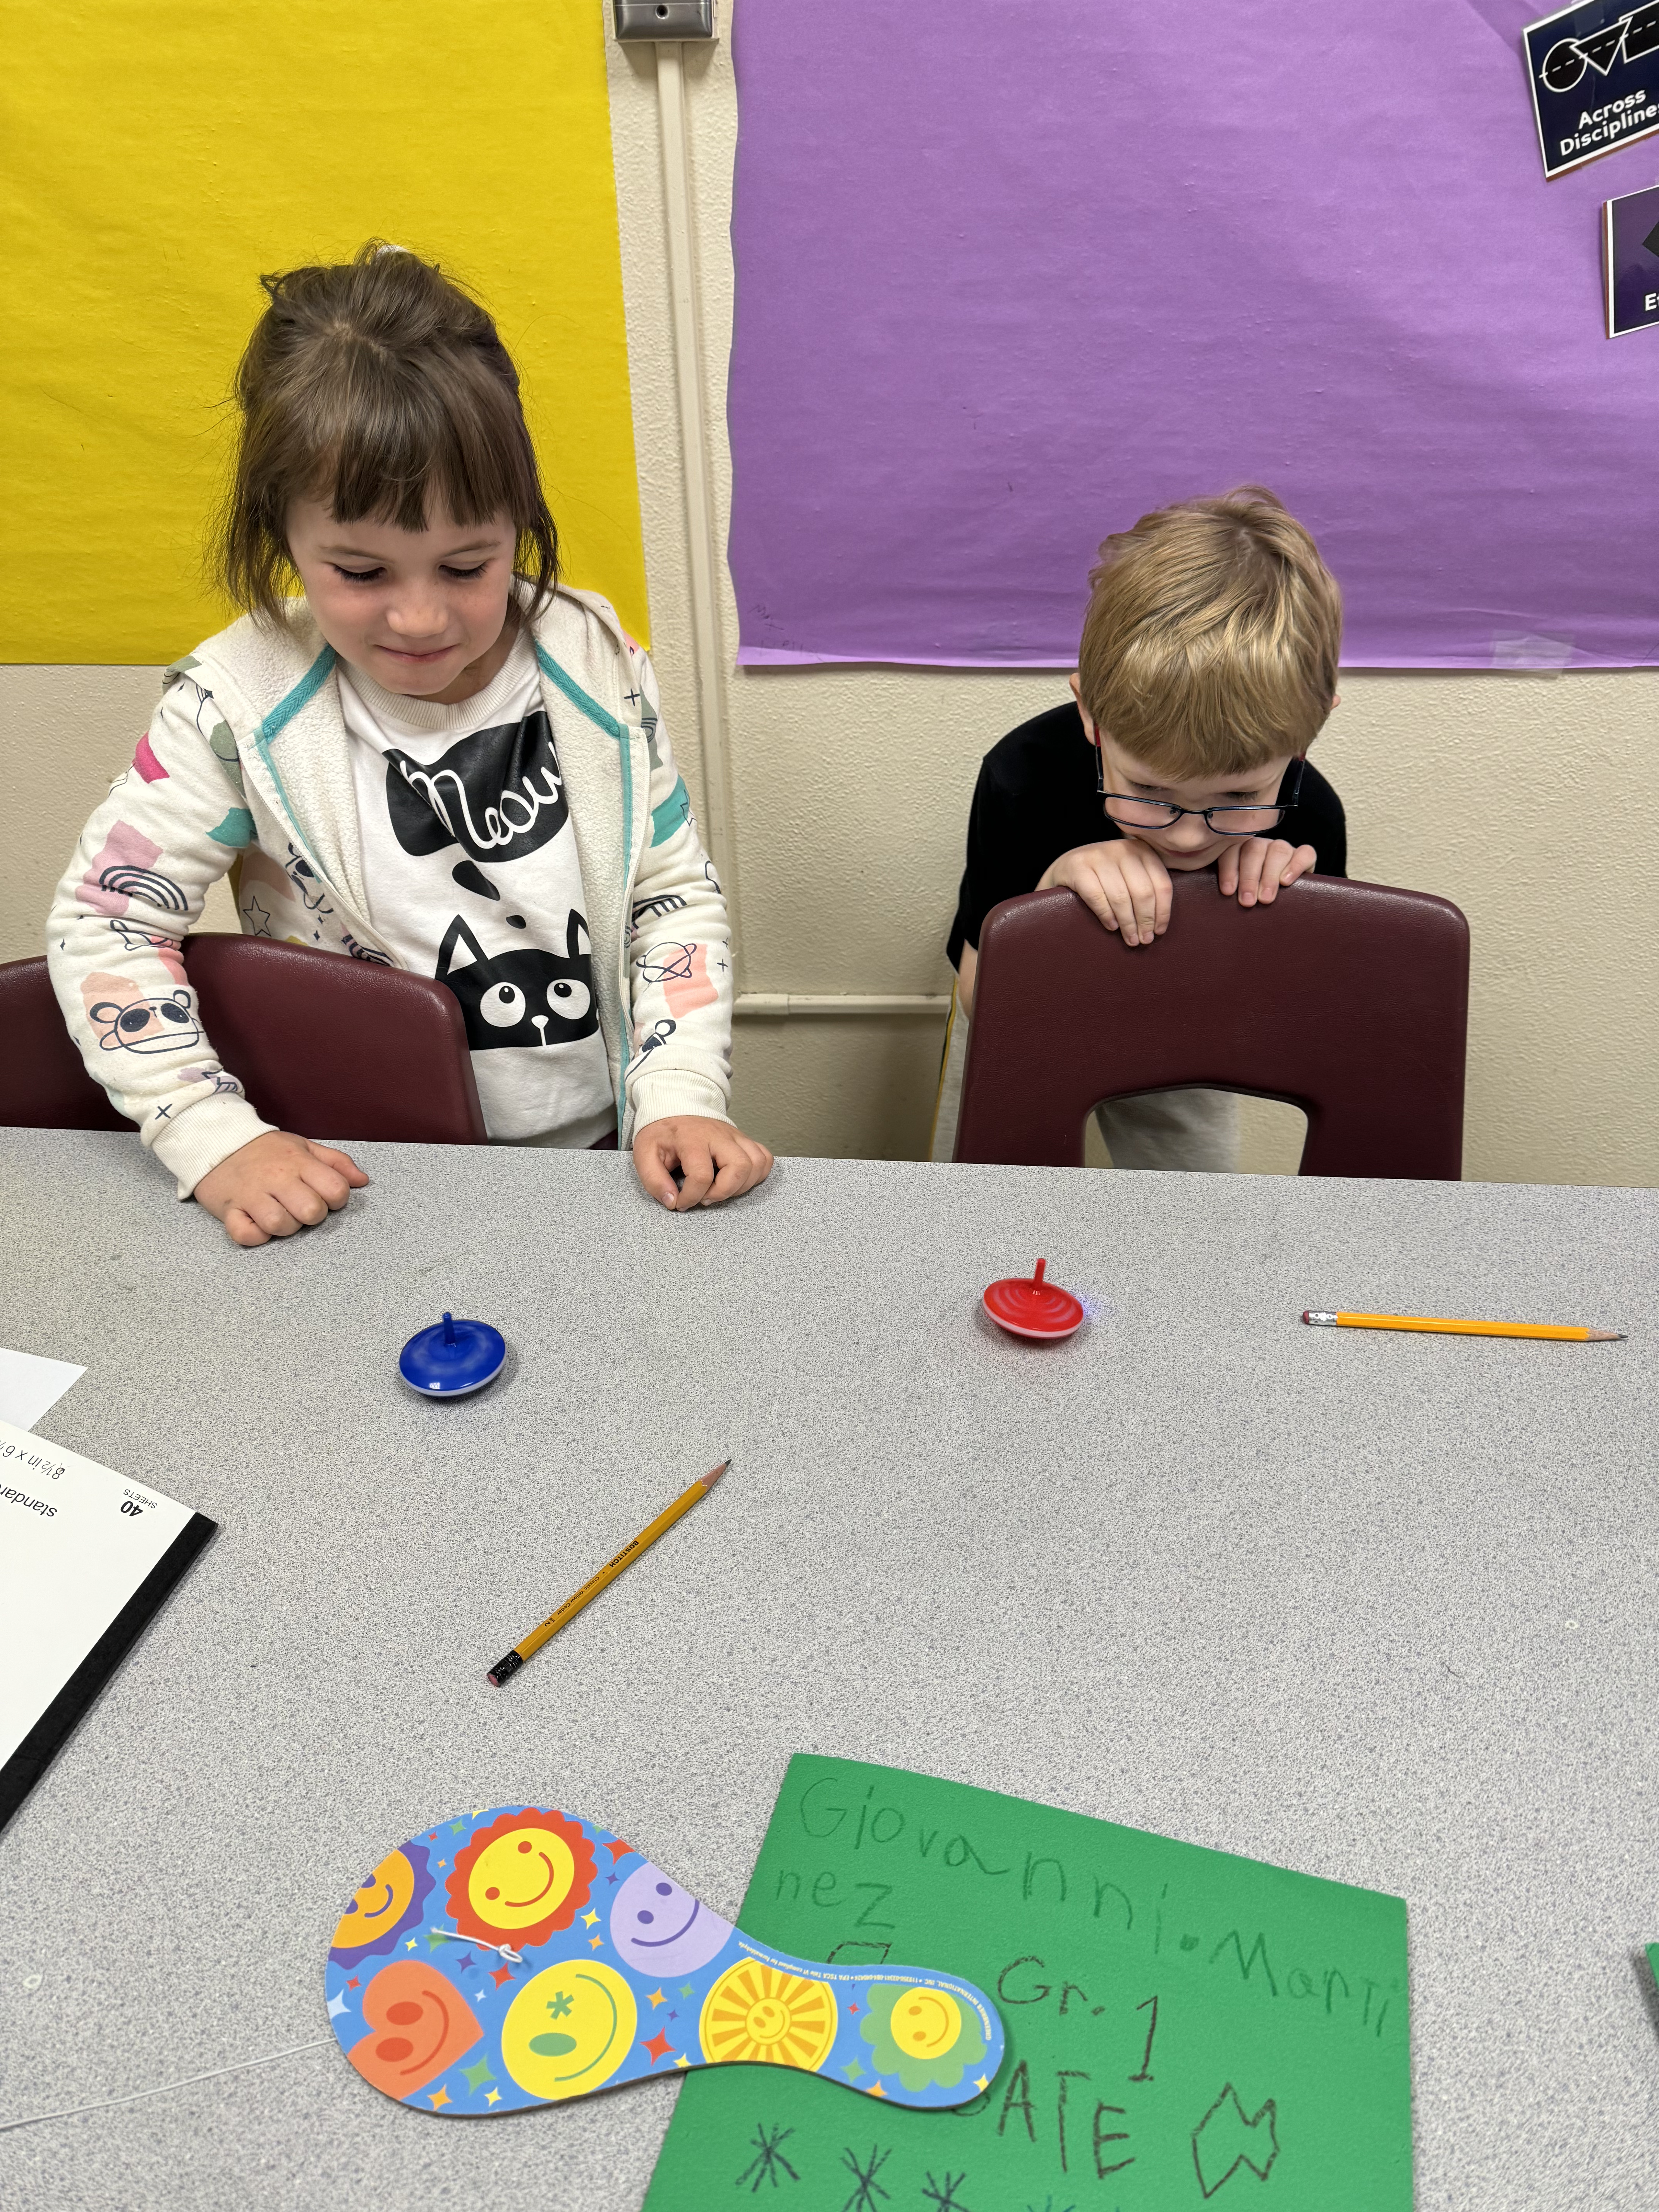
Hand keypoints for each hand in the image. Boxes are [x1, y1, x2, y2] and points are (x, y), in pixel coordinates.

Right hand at [194, 1130, 369, 1246]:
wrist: (214, 1140)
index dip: (336, 1199)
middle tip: (299, 1207)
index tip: (324, 1196)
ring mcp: (251, 1194)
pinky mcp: (229, 1210)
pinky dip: (255, 1235)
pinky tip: (256, 1224)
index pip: (336, 1189)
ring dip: (284, 1227)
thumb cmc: (264, 1149)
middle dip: (311, 1216)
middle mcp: (277, 1178)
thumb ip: (336, 1162)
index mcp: (299, 1162)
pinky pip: (247, 1234)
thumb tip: (363, 1181)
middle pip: (311, 1212)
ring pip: (280, 1225)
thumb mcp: (303, 1146)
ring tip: (278, 1214)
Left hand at [633, 1116, 773, 1209]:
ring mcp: (735, 1136)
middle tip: (706, 1197)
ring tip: (720, 1189)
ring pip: (757, 1163)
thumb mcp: (645, 1153)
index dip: (691, 1197)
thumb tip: (672, 1201)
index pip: (702, 1175)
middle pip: (740, 1166)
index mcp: (692, 1138)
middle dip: (724, 1191)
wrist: (674, 1107)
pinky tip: (737, 1180)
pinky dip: (757, 1174)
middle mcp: (719, 1135)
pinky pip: (764, 1157)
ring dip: (742, 1185)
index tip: (681, 1203)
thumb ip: (654, 1179)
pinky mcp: (744, 1140)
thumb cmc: (662, 1133)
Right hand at [1039, 836, 1171, 946]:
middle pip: (1142, 892)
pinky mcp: (1078, 867)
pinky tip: (1112, 926)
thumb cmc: (1106, 878)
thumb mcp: (1130, 875)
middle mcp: (1122, 849)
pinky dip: (1106, 915)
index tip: (1159, 931)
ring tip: (1130, 939)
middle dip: (1145, 921)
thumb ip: (1147, 887)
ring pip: (1121, 897)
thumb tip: (1160, 924)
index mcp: (1142, 850)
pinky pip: (1097, 897)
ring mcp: (1098, 856)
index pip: (1161, 884)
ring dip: (1127, 924)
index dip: (1162, 912)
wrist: (1068, 867)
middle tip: (1144, 940)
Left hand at [1216, 838, 1315, 906]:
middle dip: (1249, 877)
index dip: (1229, 869)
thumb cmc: (1250, 899)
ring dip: (1269, 875)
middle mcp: (1261, 846)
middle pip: (1254, 850)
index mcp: (1239, 849)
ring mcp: (1282, 848)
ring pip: (1278, 850)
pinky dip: (1296, 866)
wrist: (1279, 905)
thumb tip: (1213, 894)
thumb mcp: (1235, 892)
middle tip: (1247, 901)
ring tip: (1265, 898)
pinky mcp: (1304, 855)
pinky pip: (1305, 853)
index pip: (1232, 850)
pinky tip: (1286, 881)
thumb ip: (1225, 887)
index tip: (1228, 891)